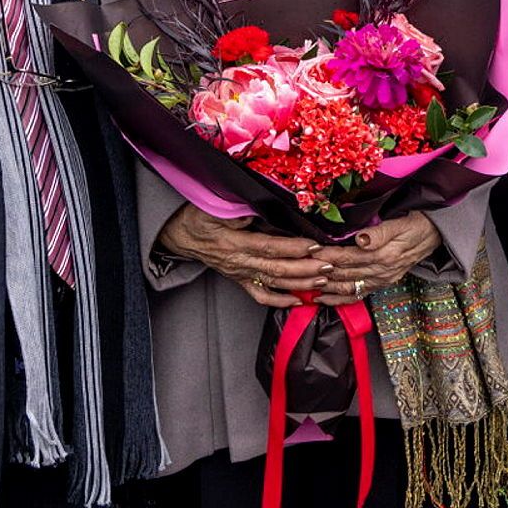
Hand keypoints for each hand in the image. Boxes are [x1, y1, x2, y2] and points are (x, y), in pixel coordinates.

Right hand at [158, 204, 331, 307]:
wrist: (179, 234)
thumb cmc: (199, 216)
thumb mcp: (217, 207)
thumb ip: (242, 210)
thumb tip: (266, 210)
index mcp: (233, 243)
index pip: (268, 247)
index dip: (292, 247)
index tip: (313, 245)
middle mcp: (238, 263)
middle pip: (276, 269)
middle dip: (305, 269)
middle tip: (328, 265)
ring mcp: (239, 274)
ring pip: (273, 284)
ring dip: (299, 284)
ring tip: (322, 281)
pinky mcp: (239, 280)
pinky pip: (261, 295)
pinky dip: (280, 300)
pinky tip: (299, 301)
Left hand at [318, 212, 440, 303]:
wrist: (434, 235)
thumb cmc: (416, 225)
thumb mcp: (400, 223)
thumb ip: (380, 233)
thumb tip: (360, 239)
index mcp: (384, 255)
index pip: (348, 256)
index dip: (328, 255)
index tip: (310, 251)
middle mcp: (381, 271)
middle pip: (345, 273)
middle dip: (321, 273)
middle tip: (301, 271)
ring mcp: (381, 279)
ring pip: (348, 287)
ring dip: (327, 288)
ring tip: (306, 287)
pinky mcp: (382, 283)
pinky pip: (358, 295)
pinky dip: (339, 299)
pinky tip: (323, 299)